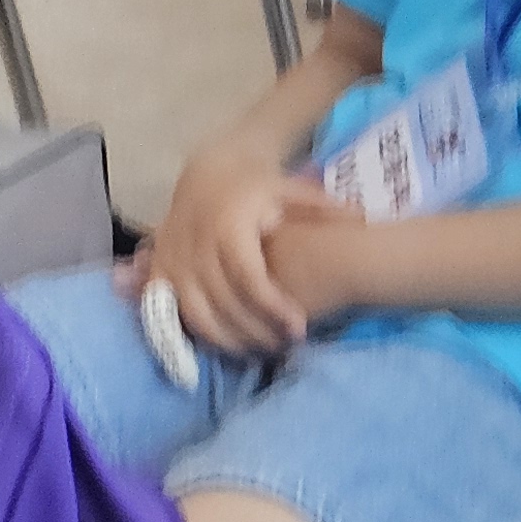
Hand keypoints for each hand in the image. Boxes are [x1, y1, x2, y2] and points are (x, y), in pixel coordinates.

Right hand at [147, 143, 351, 355]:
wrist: (207, 172)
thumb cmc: (257, 186)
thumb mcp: (290, 189)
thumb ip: (323, 207)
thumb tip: (363, 218)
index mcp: (229, 226)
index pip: (250, 278)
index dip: (274, 307)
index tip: (300, 329)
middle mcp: (195, 245)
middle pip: (224, 304)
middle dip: (256, 331)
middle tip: (286, 345)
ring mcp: (172, 260)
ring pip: (197, 315)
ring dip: (229, 340)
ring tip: (263, 349)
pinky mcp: (157, 270)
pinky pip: (173, 314)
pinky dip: (199, 333)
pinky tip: (229, 342)